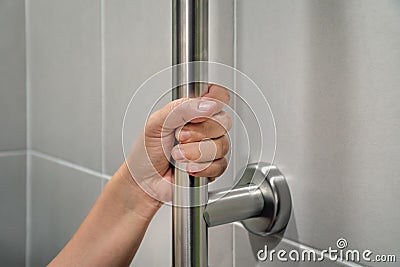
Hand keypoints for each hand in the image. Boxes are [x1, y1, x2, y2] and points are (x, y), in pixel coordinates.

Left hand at [125, 84, 231, 202]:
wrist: (142, 183)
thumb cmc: (146, 152)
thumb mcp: (156, 123)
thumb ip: (181, 109)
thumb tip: (208, 105)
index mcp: (191, 111)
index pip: (218, 96)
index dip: (215, 101)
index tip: (199, 113)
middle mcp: (204, 128)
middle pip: (223, 122)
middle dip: (199, 132)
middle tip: (179, 137)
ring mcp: (209, 148)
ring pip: (222, 145)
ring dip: (197, 153)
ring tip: (178, 156)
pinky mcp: (212, 168)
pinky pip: (220, 165)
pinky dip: (202, 168)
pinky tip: (188, 168)